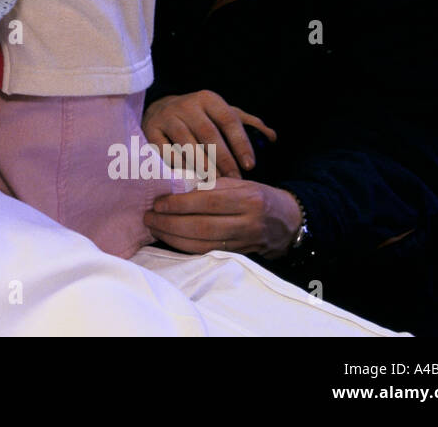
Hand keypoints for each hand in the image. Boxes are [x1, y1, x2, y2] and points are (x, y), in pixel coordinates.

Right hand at [142, 90, 276, 178]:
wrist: (159, 110)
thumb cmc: (199, 117)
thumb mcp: (222, 114)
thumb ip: (247, 124)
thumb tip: (272, 137)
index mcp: (208, 99)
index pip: (229, 120)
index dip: (241, 143)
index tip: (250, 165)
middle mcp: (186, 104)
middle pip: (208, 134)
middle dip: (223, 159)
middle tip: (234, 180)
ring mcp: (166, 116)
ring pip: (187, 144)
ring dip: (202, 166)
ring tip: (214, 183)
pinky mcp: (150, 130)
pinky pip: (165, 152)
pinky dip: (178, 167)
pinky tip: (189, 180)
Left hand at [143, 178, 301, 257]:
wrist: (288, 222)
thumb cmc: (258, 196)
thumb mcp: (241, 183)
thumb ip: (213, 185)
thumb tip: (176, 188)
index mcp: (248, 198)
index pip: (208, 201)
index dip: (180, 203)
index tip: (159, 202)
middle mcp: (247, 222)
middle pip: (202, 226)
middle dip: (170, 223)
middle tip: (149, 217)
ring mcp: (243, 242)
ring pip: (202, 244)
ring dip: (172, 237)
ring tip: (154, 227)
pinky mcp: (238, 255)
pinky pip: (206, 252)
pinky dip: (184, 246)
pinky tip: (169, 238)